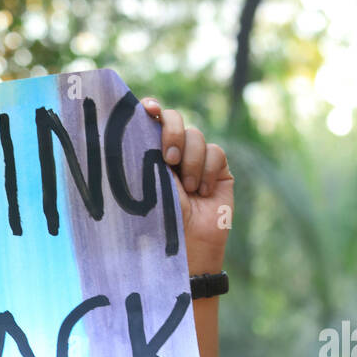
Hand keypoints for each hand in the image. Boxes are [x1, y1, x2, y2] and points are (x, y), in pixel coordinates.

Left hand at [140, 98, 233, 276]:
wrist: (188, 247)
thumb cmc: (157, 223)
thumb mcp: (146, 187)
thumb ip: (143, 156)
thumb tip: (138, 123)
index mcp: (148, 155)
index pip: (149, 121)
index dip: (150, 109)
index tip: (147, 109)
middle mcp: (172, 154)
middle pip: (175, 119)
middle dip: (172, 132)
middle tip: (168, 159)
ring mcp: (196, 160)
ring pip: (196, 136)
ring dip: (191, 161)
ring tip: (188, 190)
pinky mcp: (219, 170)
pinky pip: (216, 152)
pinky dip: (209, 171)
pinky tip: (204, 193)